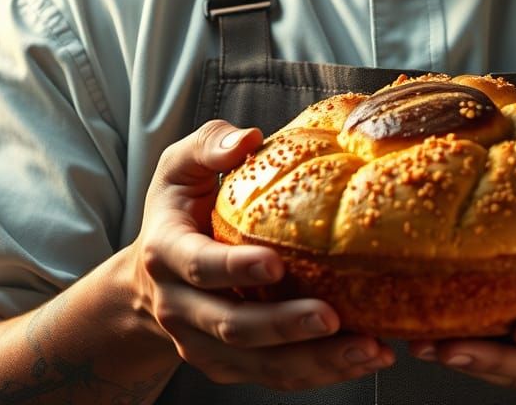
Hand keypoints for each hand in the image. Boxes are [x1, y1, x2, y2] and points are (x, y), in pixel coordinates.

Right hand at [130, 119, 394, 389]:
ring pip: (260, 363)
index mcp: (167, 253)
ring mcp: (204, 343)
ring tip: (368, 348)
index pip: (198, 266)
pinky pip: (276, 376)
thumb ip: (209, 145)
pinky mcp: (230, 365)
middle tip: (332, 317)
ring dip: (315, 361)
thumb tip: (248, 139)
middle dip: (284, 326)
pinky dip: (322, 372)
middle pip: (233, 326)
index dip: (234, 269)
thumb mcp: (180, 167)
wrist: (148, 280)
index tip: (275, 264)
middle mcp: (181, 307)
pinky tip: (364, 357)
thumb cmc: (179, 208)